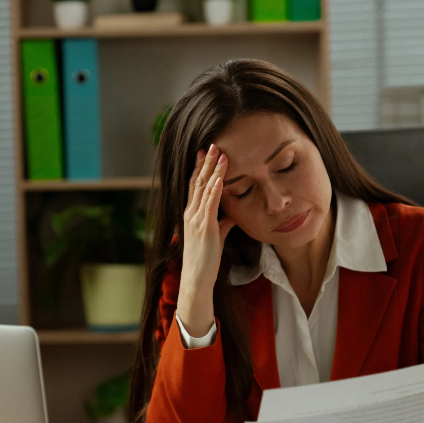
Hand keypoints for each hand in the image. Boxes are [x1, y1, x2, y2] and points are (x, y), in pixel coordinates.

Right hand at [176, 144, 236, 337]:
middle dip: (206, 162)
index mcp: (192, 214)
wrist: (197, 278)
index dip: (201, 168)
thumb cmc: (206, 260)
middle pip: (198, 182)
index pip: (196, 185)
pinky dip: (215, 189)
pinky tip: (220, 177)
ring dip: (213, 170)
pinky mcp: (205, 228)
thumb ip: (222, 223)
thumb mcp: (216, 237)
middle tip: (212, 144)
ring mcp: (197, 219)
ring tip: (219, 153)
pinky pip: (210, 204)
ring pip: (205, 189)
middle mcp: (191, 213)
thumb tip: (232, 214)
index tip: (205, 152)